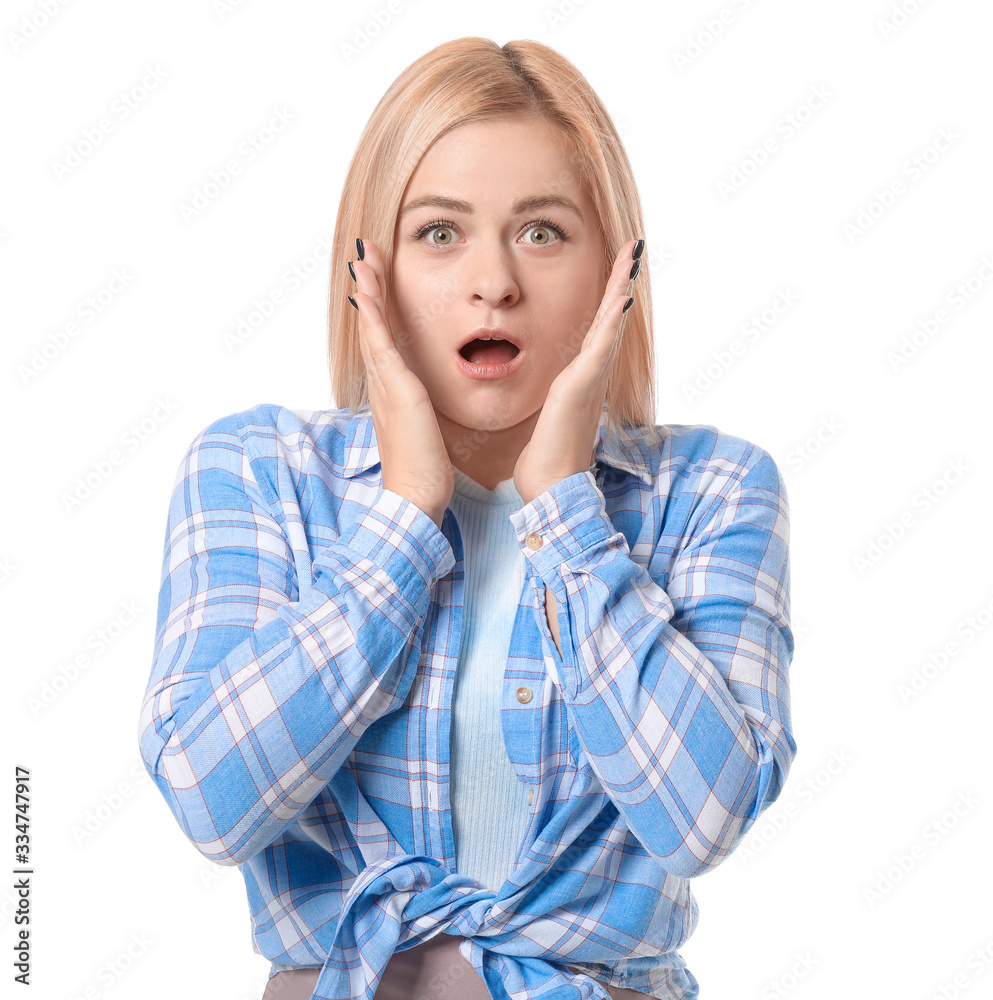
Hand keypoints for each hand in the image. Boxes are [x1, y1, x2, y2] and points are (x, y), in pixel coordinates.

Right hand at [350, 238, 452, 529]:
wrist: (415, 496)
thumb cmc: (424, 471)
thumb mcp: (425, 431)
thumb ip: (423, 412)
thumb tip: (425, 405)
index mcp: (392, 391)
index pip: (382, 340)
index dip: (378, 308)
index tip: (375, 281)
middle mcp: (383, 384)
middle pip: (372, 326)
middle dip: (369, 289)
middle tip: (364, 255)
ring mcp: (387, 386)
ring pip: (372, 328)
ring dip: (367, 291)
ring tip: (362, 259)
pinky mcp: (397, 391)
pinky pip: (380, 345)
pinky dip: (371, 317)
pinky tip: (364, 293)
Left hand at [513, 239, 642, 504]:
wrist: (551, 485)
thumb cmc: (547, 458)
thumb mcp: (549, 417)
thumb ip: (555, 401)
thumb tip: (552, 399)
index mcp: (582, 377)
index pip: (599, 328)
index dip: (609, 297)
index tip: (618, 268)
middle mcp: (591, 374)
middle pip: (611, 318)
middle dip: (621, 280)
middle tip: (633, 248)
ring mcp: (590, 379)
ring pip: (610, 325)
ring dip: (620, 289)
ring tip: (631, 259)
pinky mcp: (581, 387)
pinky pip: (600, 347)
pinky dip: (611, 321)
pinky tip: (620, 297)